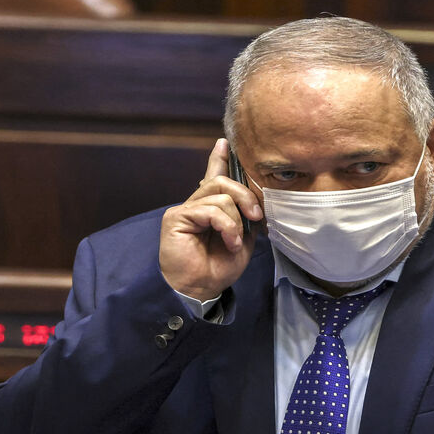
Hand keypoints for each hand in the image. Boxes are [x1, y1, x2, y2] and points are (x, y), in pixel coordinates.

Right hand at [160, 138, 263, 300]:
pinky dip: (226, 226)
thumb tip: (253, 201)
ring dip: (236, 220)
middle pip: (223, 181)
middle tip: (256, 215)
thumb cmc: (218, 268)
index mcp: (211, 209)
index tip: (225, 143)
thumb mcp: (241, 239)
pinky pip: (210, 209)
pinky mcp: (177, 217)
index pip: (214, 177)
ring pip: (220, 194)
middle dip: (245, 195)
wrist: (201, 289)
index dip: (219, 160)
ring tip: (235, 241)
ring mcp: (185, 209)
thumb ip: (244, 217)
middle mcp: (196, 205)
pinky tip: (228, 242)